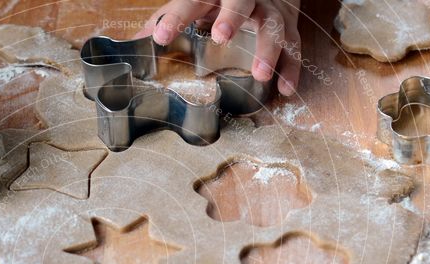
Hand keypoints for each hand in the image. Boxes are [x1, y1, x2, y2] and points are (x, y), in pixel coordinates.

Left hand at [136, 1, 301, 95]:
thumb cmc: (218, 2)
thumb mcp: (193, 5)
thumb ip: (166, 21)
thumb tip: (134, 43)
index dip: (177, 16)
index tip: (161, 37)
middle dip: (232, 16)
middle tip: (221, 36)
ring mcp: (269, 10)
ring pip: (273, 25)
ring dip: (267, 49)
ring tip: (259, 74)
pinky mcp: (288, 26)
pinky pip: (294, 46)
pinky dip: (291, 68)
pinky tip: (285, 88)